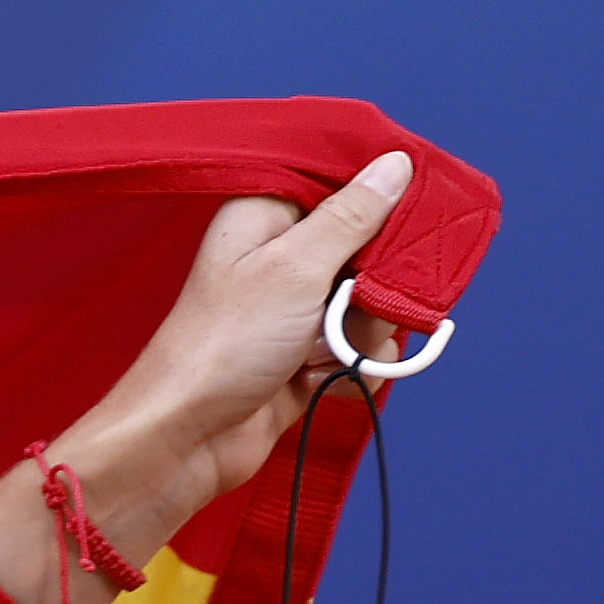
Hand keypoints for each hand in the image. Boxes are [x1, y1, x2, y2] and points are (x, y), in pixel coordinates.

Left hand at [0, 152, 418, 603]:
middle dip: (379, 280)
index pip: (340, 181)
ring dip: (365, 333)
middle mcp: (279, 257)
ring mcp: (293, 310)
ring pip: (373, 303)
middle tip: (359, 302)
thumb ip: (352, 216)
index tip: (418, 205)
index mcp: (263, 216)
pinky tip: (321, 380)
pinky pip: (361, 350)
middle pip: (370, 246)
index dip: (383, 192)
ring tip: (326, 353)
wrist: (185, 440)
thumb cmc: (223, 345)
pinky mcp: (305, 356)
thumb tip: (395, 163)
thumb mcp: (296, 266)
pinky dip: (354, 367)